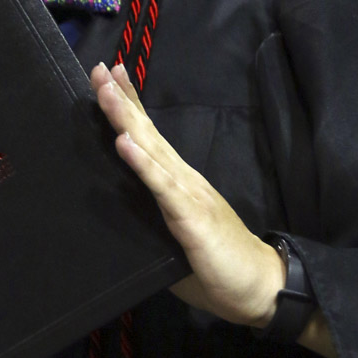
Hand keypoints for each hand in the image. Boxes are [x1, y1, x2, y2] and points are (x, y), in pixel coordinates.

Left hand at [91, 62, 284, 327]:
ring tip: (106, 93)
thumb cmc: (215, 266)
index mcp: (177, 182)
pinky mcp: (190, 215)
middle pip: (146, 132)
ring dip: (126, 119)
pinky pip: (161, 186)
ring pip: (151, 149)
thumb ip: (152, 221)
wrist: (259, 287)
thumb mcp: (174, 238)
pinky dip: (141, 162)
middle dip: (121, 99)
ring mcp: (187, 192)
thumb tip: (121, 216)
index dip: (130, 105)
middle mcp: (182, 178)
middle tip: (98, 70)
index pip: (149, 137)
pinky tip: (124, 143)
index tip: (109, 76)